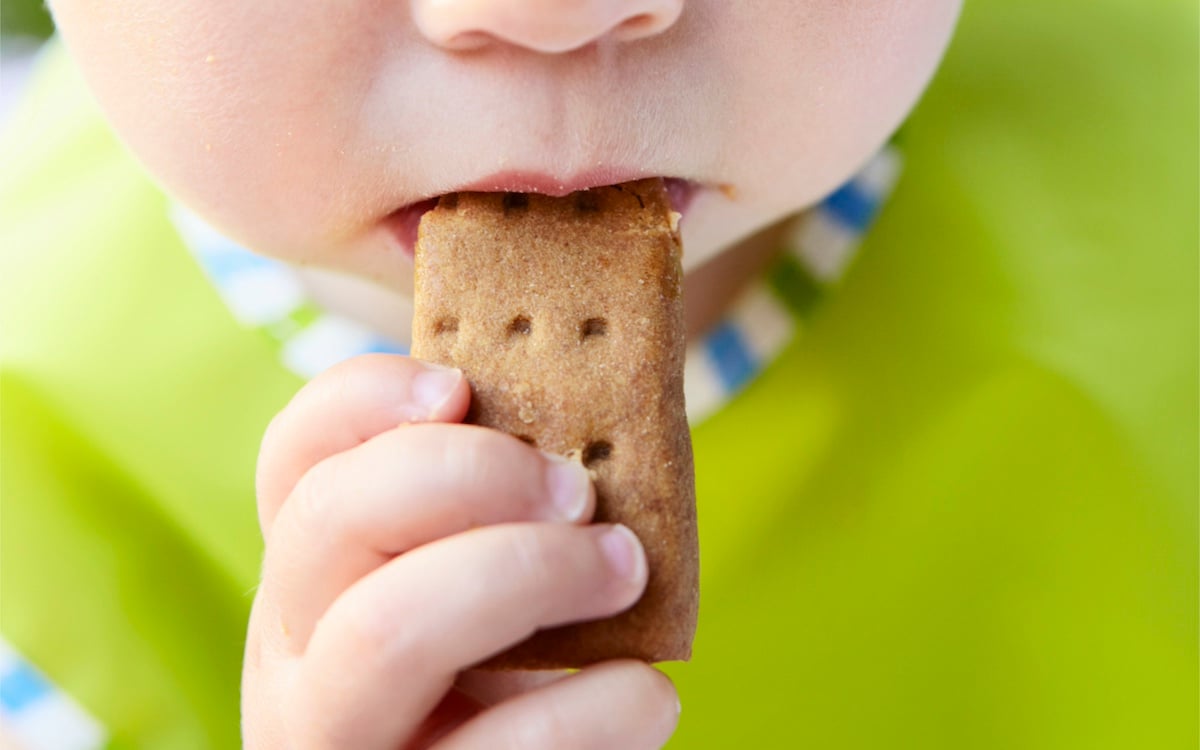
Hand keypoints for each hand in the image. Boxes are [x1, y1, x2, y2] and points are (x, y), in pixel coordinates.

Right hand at [242, 354, 679, 748]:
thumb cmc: (507, 688)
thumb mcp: (479, 589)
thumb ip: (499, 516)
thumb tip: (587, 430)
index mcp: (312, 578)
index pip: (294, 459)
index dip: (363, 401)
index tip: (460, 386)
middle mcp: (294, 655)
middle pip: (330, 516)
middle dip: (469, 474)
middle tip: (577, 489)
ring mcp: (339, 738)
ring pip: (390, 628)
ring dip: (528, 571)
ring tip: (623, 569)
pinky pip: (506, 745)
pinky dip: (599, 704)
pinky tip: (646, 694)